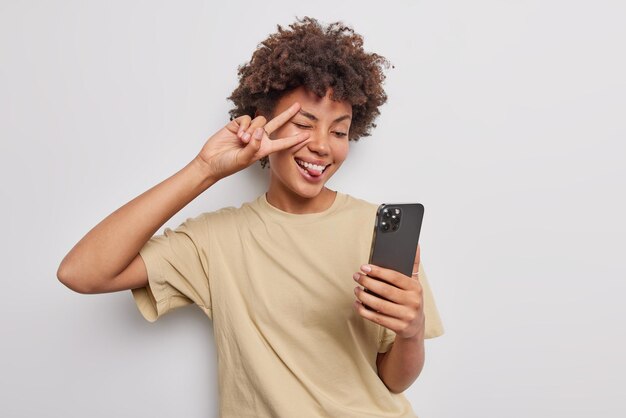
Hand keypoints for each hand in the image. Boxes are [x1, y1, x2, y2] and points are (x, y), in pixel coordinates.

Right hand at [195, 102, 309, 180]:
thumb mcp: (244, 159)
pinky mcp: (238, 124)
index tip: (307, 136)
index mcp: (264, 149)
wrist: (211, 161)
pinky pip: (247, 118)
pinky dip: (244, 125)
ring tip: (243, 140)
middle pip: (277, 123)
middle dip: (287, 114)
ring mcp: (249, 130)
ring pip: (260, 121)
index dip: (295, 140)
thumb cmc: (228, 165)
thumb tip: (261, 131)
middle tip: (298, 106)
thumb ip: (254, 146)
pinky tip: (238, 134)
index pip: (283, 143)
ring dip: (253, 129)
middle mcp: (259, 138)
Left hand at [353, 245, 423, 339]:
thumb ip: (413, 264)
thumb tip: (415, 245)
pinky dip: (364, 311)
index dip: (378, 271)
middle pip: (385, 290)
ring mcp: (406, 316)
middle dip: (367, 282)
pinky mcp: (399, 327)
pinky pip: (377, 318)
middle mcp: (413, 302)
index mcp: (416, 288)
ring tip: (356, 289)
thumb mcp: (414, 282)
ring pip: (379, 305)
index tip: (364, 267)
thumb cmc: (410, 299)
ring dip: (364, 296)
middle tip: (356, 276)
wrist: (415, 326)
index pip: (395, 277)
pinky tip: (357, 304)